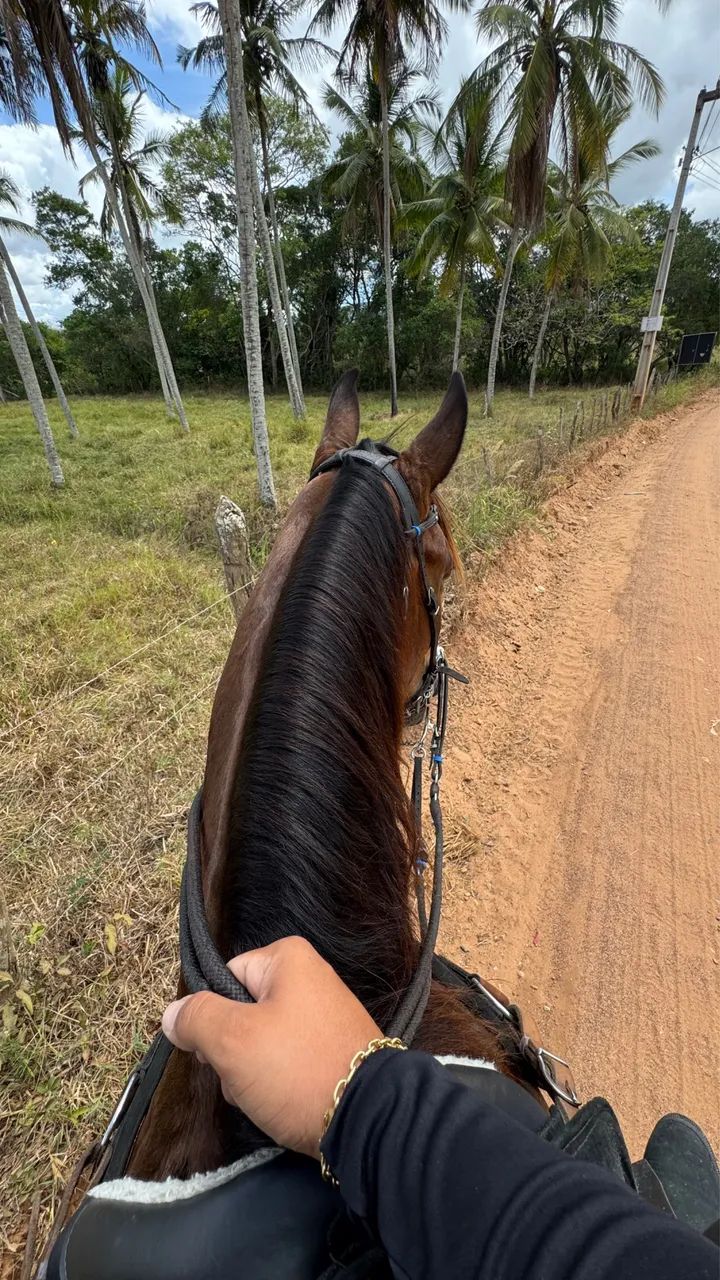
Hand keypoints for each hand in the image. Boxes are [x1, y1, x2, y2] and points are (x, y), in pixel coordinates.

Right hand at [162, 936, 381, 1158]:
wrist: (366, 1118)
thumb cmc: (297, 1067)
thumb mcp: (232, 1039)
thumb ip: (196, 1019)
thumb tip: (172, 1014)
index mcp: (288, 958)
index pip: (224, 980)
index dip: (212, 1018)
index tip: (219, 1049)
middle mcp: (310, 978)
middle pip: (241, 1013)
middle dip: (232, 1052)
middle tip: (245, 1075)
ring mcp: (323, 1017)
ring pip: (260, 1044)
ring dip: (251, 1074)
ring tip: (266, 1094)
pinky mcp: (333, 1051)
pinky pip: (287, 1061)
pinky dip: (278, 1083)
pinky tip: (283, 1103)